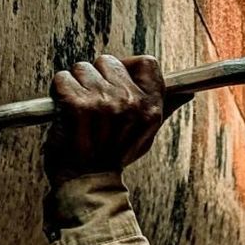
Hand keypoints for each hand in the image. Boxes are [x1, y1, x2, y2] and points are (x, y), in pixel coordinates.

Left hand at [43, 55, 188, 181]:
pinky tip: (64, 112)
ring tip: (79, 112)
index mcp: (150, 107)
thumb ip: (163, 108)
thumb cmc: (114, 156)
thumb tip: (187, 93)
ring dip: (75, 85)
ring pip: (82, 68)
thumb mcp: (145, 134)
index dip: (127, 66)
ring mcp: (103, 103)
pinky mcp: (76, 105)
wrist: (86, 182)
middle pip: (108, 62)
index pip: (146, 63)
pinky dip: (58, 93)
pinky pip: (62, 79)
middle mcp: (130, 102)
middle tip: (93, 105)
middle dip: (96, 78)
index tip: (116, 80)